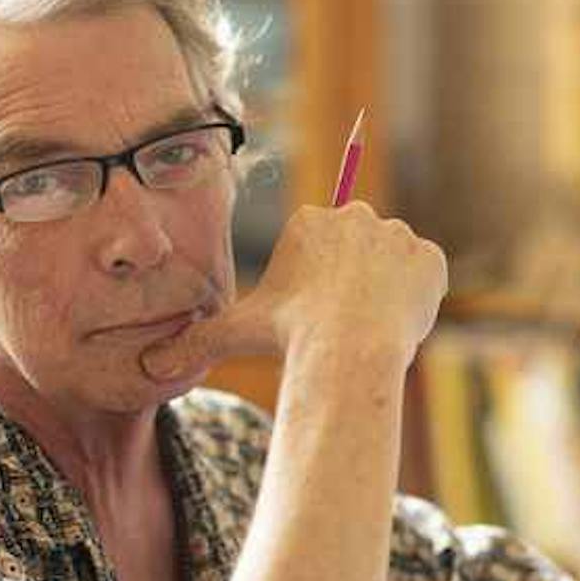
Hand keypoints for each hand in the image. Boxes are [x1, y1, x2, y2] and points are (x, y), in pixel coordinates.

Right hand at [141, 202, 446, 380]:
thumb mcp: (233, 333)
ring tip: (368, 329)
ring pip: (393, 267)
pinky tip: (396, 324)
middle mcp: (354, 215)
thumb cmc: (287, 338)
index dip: (318, 291)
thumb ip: (194, 340)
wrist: (348, 350)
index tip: (314, 317)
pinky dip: (416, 302)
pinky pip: (425, 279)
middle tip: (341, 327)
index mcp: (309, 220)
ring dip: (385, 293)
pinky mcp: (429, 258)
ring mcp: (396, 234)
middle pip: (358, 254)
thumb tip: (150, 365)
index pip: (321, 251)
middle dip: (352, 287)